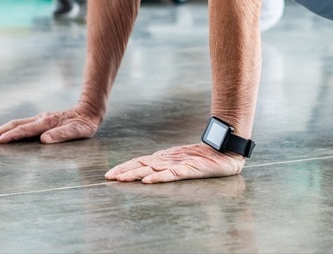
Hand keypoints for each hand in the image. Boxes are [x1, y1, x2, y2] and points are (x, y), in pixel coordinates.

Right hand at [0, 105, 100, 144]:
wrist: (89, 110)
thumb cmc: (85, 124)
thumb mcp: (78, 131)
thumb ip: (62, 134)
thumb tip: (44, 140)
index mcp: (47, 122)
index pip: (24, 130)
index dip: (10, 136)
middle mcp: (41, 119)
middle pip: (15, 124)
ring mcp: (40, 119)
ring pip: (17, 123)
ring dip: (3, 130)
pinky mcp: (42, 121)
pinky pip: (23, 124)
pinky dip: (11, 129)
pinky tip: (7, 134)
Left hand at [105, 143, 244, 182]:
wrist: (225, 151)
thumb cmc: (203, 157)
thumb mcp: (180, 161)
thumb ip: (166, 165)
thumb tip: (148, 171)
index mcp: (164, 158)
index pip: (140, 162)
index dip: (125, 167)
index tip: (110, 175)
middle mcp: (168, 160)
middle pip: (142, 165)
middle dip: (124, 171)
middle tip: (108, 178)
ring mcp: (179, 164)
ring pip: (153, 170)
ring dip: (136, 174)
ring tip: (122, 179)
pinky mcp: (190, 169)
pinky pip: (172, 175)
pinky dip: (158, 178)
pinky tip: (148, 181)